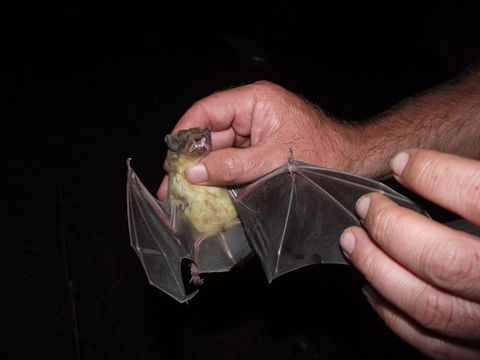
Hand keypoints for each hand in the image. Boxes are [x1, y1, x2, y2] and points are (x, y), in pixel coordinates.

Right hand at [158, 81, 357, 198]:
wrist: (354, 162)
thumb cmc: (323, 152)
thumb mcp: (272, 160)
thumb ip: (232, 166)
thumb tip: (194, 173)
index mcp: (254, 102)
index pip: (207, 111)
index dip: (185, 133)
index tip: (170, 158)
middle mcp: (250, 114)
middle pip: (209, 135)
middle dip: (189, 161)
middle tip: (170, 187)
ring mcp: (254, 134)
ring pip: (218, 153)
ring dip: (202, 174)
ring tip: (181, 197)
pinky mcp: (258, 152)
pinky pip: (232, 164)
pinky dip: (219, 180)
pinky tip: (205, 197)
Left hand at [340, 149, 479, 358]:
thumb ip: (479, 187)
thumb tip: (425, 163)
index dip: (436, 174)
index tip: (404, 162)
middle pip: (446, 261)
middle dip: (392, 228)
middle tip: (367, 205)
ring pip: (430, 307)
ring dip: (378, 269)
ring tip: (355, 241)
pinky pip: (432, 343)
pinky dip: (392, 313)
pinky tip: (373, 287)